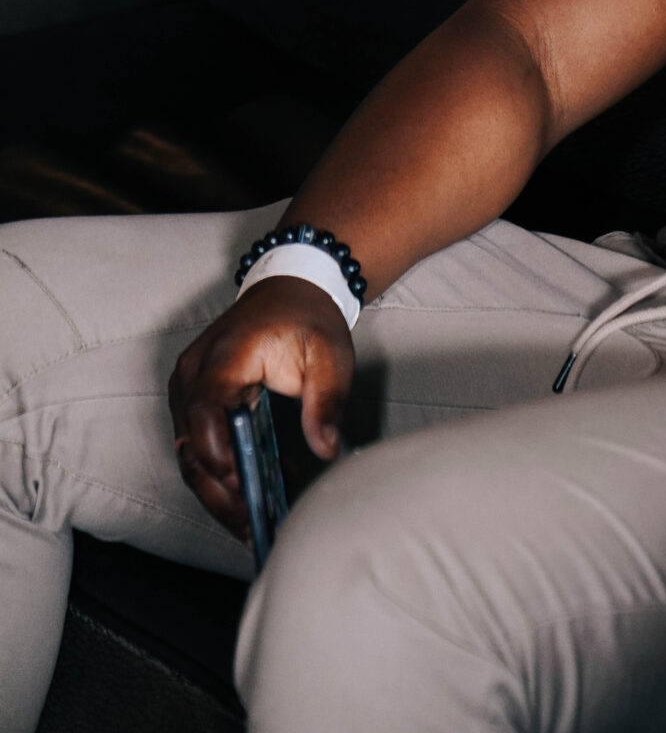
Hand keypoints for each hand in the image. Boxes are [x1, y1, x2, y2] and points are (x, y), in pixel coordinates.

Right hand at [168, 277, 351, 539]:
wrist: (292, 287)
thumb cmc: (308, 318)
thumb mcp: (330, 354)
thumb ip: (327, 401)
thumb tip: (327, 449)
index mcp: (224, 356)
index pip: (205, 411)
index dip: (218, 453)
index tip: (243, 485)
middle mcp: (193, 373)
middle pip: (191, 445)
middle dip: (218, 491)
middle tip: (251, 525)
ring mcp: (188, 387)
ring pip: (189, 453)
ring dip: (217, 491)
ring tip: (252, 523)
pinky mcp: (195, 400)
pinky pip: (199, 445)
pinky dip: (221, 473)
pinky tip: (254, 495)